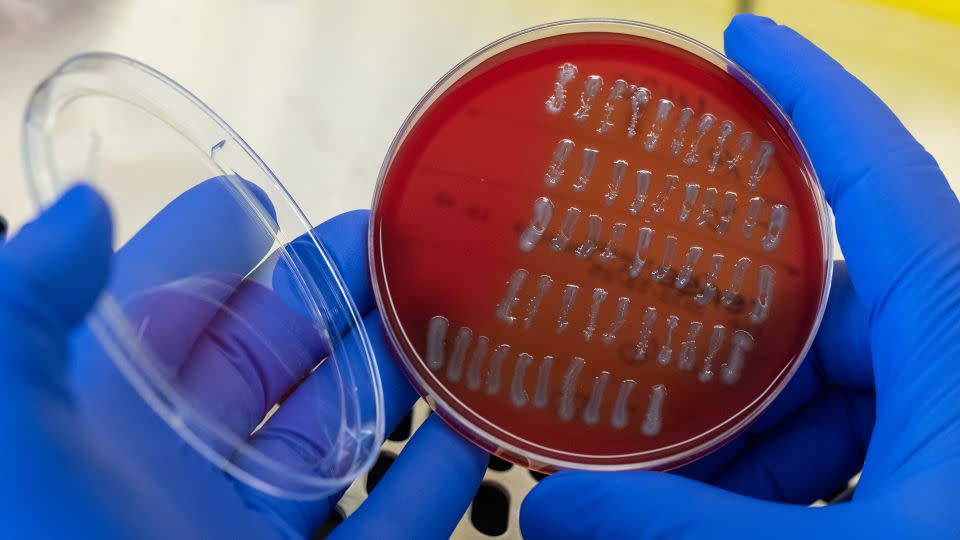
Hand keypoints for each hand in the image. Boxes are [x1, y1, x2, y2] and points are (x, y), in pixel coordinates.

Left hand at [0, 179, 487, 538]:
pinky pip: (386, 526)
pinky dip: (433, 478)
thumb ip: (24, 316)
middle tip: (396, 240)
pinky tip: (472, 427)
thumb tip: (77, 207)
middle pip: (270, 358)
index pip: (160, 308)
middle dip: (332, 293)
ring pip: (337, 434)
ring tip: (452, 315)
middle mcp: (176, 472)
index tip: (262, 202)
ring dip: (397, 375)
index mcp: (101, 423)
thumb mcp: (7, 441)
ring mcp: (245, 536)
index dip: (208, 248)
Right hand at [520, 14, 959, 538]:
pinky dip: (806, 468)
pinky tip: (758, 513)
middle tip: (656, 377)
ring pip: (847, 381)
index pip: (874, 171)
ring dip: (767, 433)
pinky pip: (872, 432)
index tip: (745, 34)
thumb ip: (680, 533)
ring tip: (693, 483)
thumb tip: (554, 514)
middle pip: (835, 303)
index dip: (806, 91)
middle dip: (741, 351)